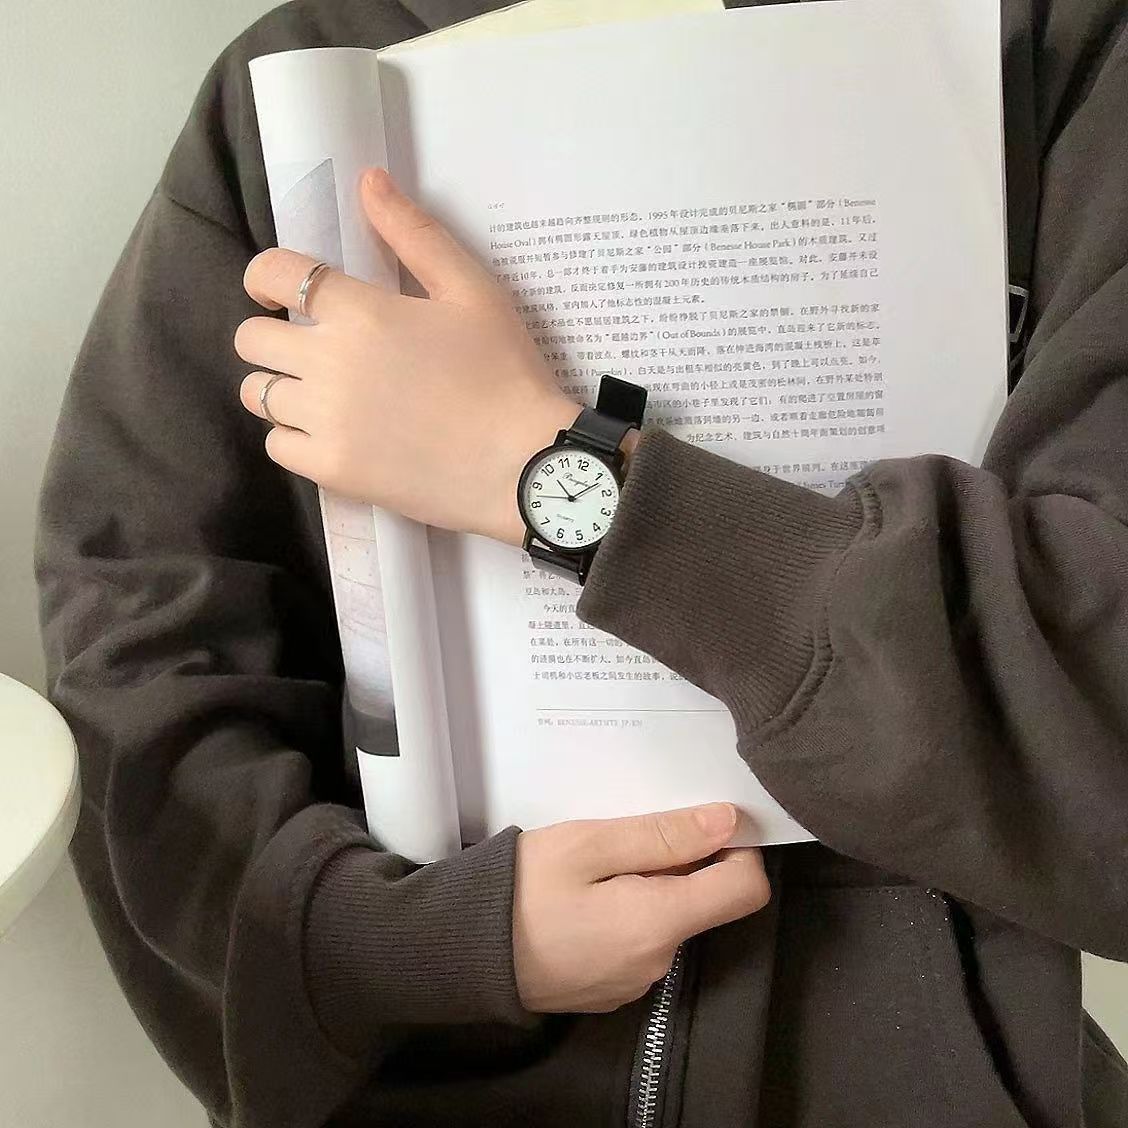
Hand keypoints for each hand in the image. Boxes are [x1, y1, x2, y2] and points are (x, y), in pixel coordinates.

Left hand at [235, 168, 579, 544]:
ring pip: (255, 393)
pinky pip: (276, 446)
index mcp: (358, 311)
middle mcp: (327, 362)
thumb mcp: (472, 290)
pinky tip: (328, 432)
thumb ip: (414, 233)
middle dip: (272, 332)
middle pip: (251, 337)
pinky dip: (292, 435)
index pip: (272, 274)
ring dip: (278, 384)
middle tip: (310, 346)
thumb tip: (368, 180)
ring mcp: (325, 420)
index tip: (278, 290)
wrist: (524, 462)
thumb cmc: (504, 371)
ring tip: (317, 392)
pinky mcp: (331, 469)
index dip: (266, 276)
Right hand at [512, 804, 769, 1012]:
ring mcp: (633, 982)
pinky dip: (628, 914)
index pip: (745, 890)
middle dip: (682, 863)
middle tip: (629, 834)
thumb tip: (727, 821)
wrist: (459, 952)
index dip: (739, 850)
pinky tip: (585, 898)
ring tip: (598, 864)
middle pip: (704, 902)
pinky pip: (640, 943)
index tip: (707, 822)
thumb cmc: (520, 888)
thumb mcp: (587, 844)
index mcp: (658, 923)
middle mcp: (658, 961)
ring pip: (669, 920)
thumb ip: (660, 835)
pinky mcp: (609, 988)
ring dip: (651, 888)